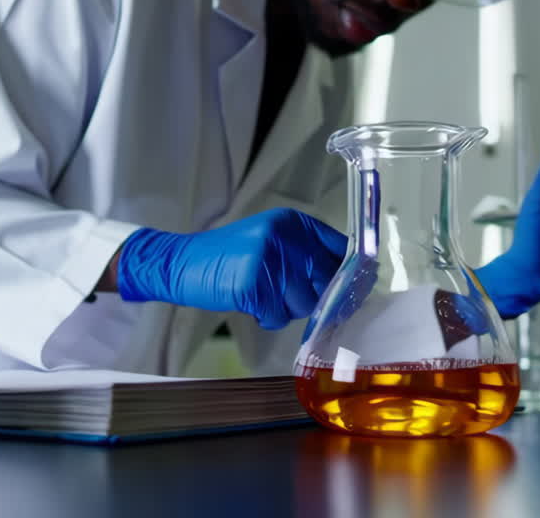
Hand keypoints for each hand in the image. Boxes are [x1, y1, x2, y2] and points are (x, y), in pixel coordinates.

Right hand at [116, 208, 348, 328]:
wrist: (181, 262)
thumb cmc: (227, 257)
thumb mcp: (269, 241)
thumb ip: (303, 253)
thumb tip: (345, 281)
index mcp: (291, 222)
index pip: (339, 247)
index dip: (352, 271)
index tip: (358, 288)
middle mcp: (284, 236)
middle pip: (326, 280)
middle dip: (315, 297)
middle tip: (292, 298)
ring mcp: (268, 259)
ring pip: (303, 303)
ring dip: (286, 309)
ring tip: (263, 296)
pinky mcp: (253, 284)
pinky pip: (278, 316)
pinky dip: (266, 317)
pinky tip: (250, 303)